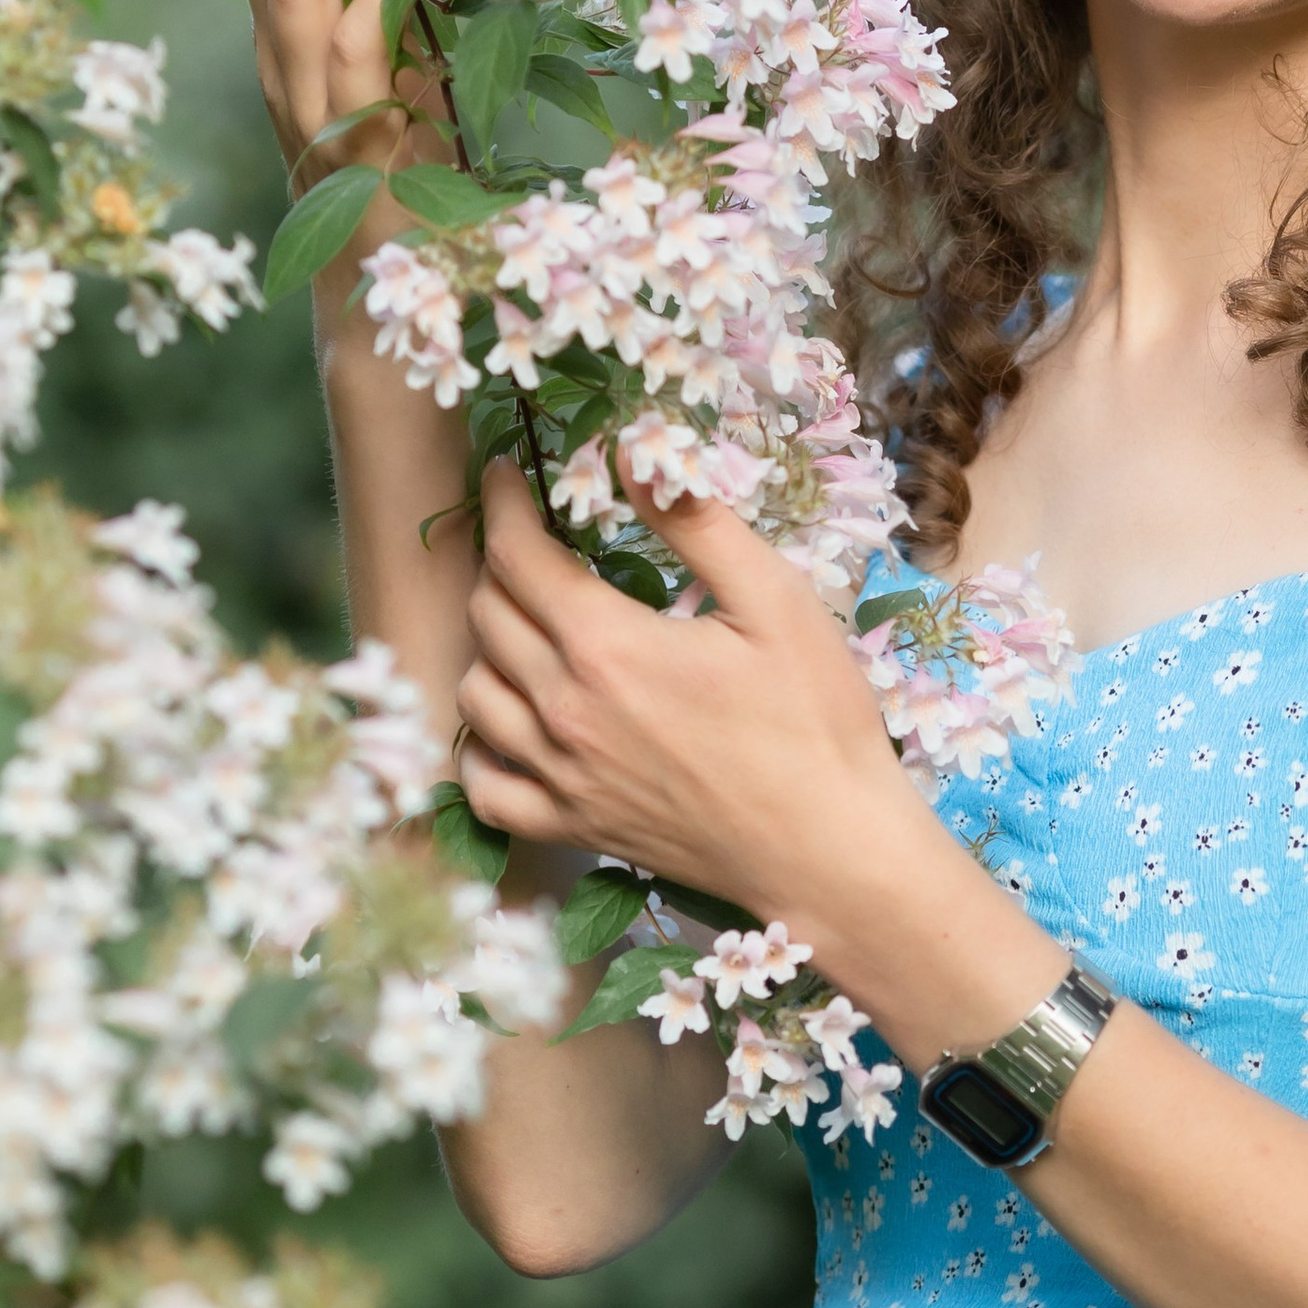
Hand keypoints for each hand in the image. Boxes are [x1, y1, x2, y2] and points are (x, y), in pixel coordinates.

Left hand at [455, 464, 1043, 1046]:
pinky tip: (511, 722)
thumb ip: (696, 522)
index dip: (502, 502)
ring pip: (475, 692)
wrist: (831, 850)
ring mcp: (562, 778)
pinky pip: (485, 786)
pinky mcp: (573, 828)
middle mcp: (565, 712)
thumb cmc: (817, 721)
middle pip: (487, 614)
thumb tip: (631, 456)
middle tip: (531, 538)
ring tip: (525, 620)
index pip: (517, 556)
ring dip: (488, 643)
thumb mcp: (774, 601)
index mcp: (608, 648)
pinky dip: (482, 747)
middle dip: (499, 561)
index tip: (502, 471)